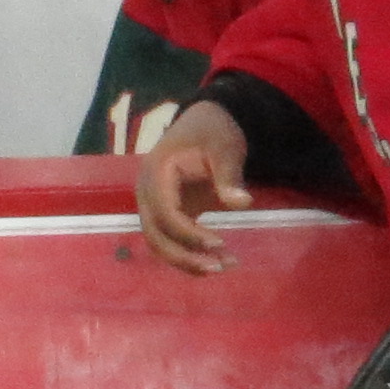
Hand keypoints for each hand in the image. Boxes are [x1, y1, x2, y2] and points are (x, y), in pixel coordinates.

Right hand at [138, 98, 254, 274]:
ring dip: (187, 261)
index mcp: (156, 174)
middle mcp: (147, 193)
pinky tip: (216, 262)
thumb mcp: (224, 146)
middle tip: (219, 266)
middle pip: (155, 236)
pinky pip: (170, 242)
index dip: (188, 233)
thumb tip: (242, 203)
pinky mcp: (167, 214)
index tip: (219, 242)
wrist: (206, 122)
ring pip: (160, 244)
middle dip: (185, 256)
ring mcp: (154, 205)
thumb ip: (229, 174)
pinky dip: (190, 254)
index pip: (164, 213)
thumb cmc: (213, 130)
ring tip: (223, 266)